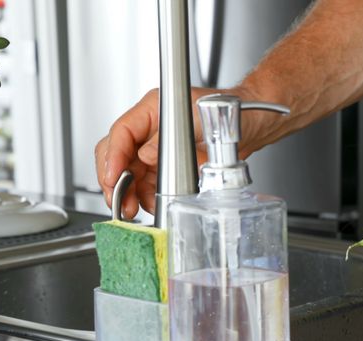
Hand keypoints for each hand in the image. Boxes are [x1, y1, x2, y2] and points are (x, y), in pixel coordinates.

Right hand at [94, 85, 270, 218]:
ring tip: (133, 208)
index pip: (121, 133)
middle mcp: (150, 129)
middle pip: (118, 154)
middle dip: (114, 180)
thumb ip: (167, 138)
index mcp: (152, 110)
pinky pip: (148, 182)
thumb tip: (144, 156)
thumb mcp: (198, 120)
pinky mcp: (168, 166)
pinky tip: (150, 205)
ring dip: (129, 192)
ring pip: (130, 172)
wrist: (250, 124)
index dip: (113, 156)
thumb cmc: (228, 110)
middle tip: (120, 202)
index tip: (112, 177)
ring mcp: (157, 148)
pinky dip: (146, 196)